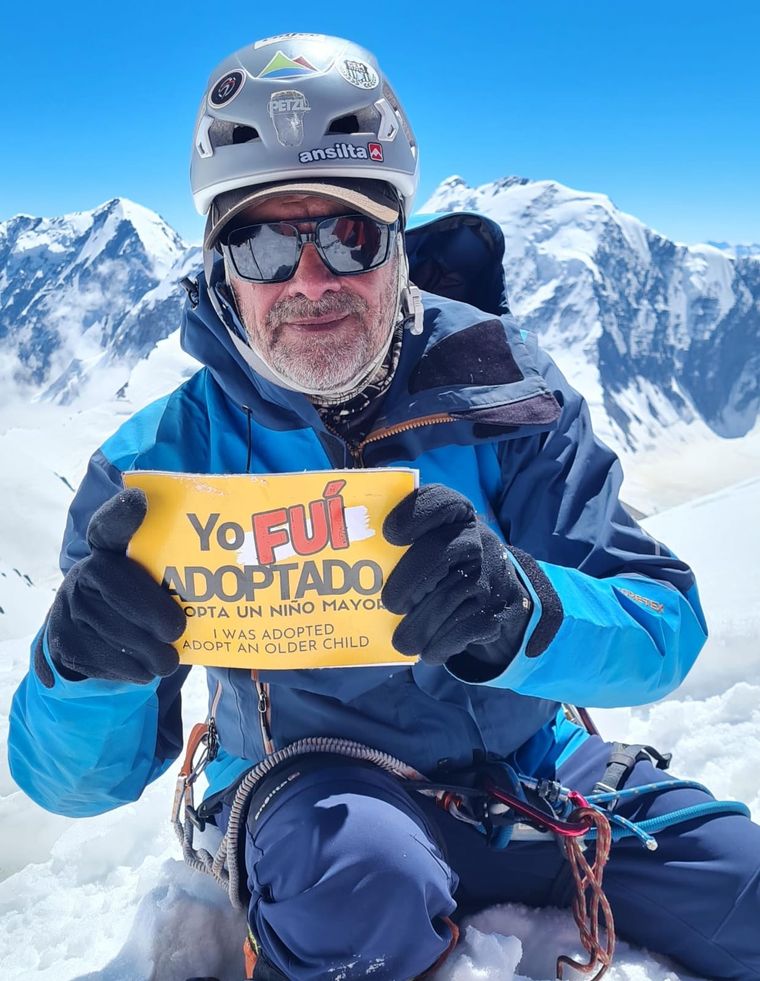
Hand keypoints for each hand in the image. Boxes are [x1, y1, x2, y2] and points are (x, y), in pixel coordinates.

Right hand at [36, 488, 185, 687]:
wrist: (81, 630)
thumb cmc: (132, 596)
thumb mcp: (146, 570)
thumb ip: (172, 557)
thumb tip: (227, 556)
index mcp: (107, 547)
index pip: (111, 525)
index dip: (124, 513)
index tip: (139, 501)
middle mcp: (84, 572)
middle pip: (128, 598)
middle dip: (160, 620)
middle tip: (179, 631)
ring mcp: (71, 608)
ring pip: (126, 637)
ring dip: (155, 653)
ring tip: (167, 655)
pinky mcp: (67, 643)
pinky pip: (114, 663)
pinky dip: (137, 669)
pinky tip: (143, 664)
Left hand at [382, 484, 531, 672]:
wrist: (500, 592)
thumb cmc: (447, 561)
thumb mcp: (436, 539)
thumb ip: (402, 540)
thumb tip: (344, 556)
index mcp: (456, 515)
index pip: (440, 501)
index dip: (413, 515)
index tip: (389, 534)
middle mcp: (475, 539)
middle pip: (437, 554)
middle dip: (407, 582)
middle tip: (390, 604)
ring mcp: (488, 575)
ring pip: (446, 599)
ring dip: (418, 625)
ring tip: (400, 640)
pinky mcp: (494, 610)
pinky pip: (462, 630)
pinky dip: (439, 644)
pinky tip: (427, 650)